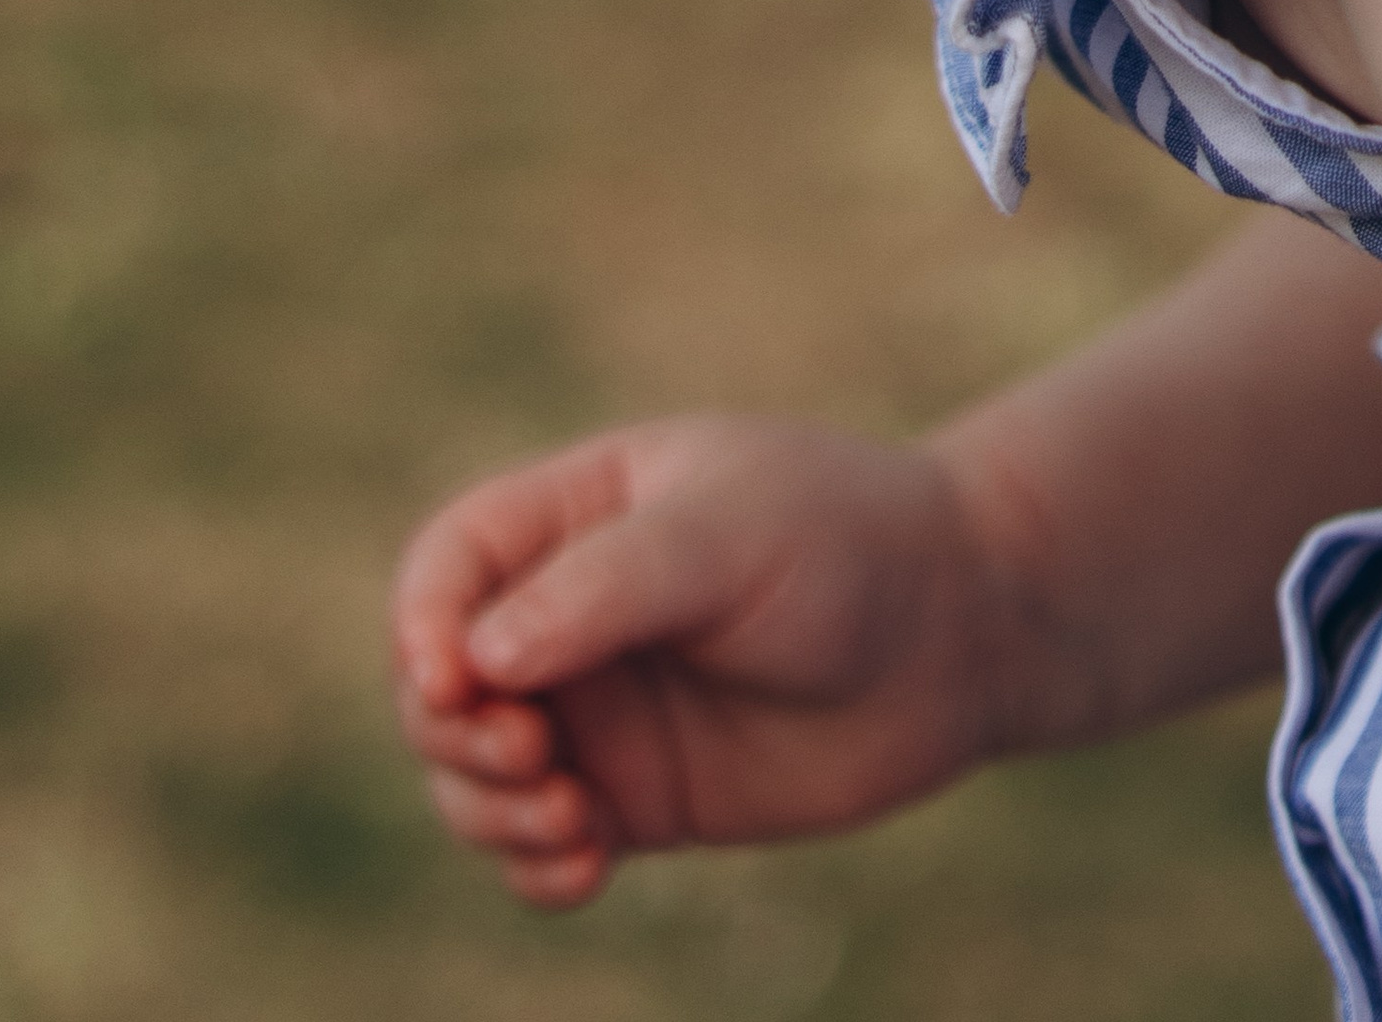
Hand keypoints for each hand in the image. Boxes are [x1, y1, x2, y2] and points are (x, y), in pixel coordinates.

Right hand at [390, 414, 1020, 908]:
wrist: (959, 629)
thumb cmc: (846, 542)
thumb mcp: (727, 537)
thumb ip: (605, 590)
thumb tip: (476, 663)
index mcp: (580, 512)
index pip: (450, 563)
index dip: (422, 620)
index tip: (453, 679)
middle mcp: (571, 612)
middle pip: (441, 683)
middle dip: (455, 732)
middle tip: (533, 754)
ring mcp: (602, 709)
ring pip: (476, 778)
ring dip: (489, 811)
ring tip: (573, 821)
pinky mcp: (639, 797)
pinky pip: (543, 847)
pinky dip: (535, 869)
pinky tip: (585, 867)